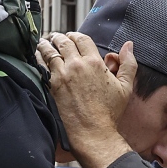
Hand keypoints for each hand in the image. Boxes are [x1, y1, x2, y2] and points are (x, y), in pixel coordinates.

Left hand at [35, 32, 133, 167]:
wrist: (92, 132)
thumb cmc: (109, 113)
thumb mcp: (125, 87)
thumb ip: (128, 64)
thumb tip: (128, 45)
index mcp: (95, 62)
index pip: (82, 39)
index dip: (75, 35)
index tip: (70, 36)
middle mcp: (77, 65)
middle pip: (64, 42)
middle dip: (58, 37)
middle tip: (55, 37)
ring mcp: (62, 75)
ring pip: (50, 51)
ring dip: (45, 44)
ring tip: (43, 43)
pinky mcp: (52, 86)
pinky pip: (41, 66)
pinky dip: (38, 58)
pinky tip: (37, 56)